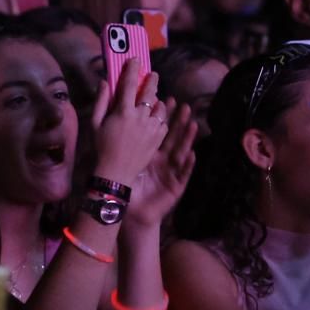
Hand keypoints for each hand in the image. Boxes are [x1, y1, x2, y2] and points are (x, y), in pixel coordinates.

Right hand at [90, 61, 170, 185]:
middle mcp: (140, 117)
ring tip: (153, 100)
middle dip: (151, 80)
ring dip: (157, 100)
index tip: (134, 59)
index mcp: (123, 112)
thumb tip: (104, 81)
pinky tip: (154, 118)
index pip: (129, 83)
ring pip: (160, 106)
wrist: (115, 173)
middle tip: (152, 74)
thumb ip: (100, 101)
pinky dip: (160, 117)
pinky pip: (163, 122)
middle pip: (149, 91)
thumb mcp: (94, 124)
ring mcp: (152, 128)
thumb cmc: (101, 148)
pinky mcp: (158, 138)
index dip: (132, 69)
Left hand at [126, 101, 196, 228]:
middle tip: (184, 106)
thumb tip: (117, 119)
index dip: (163, 116)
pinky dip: (188, 165)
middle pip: (173, 138)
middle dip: (179, 123)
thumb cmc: (126, 187)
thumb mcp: (124, 161)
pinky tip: (192, 154)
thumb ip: (123, 142)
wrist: (129, 211)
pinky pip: (183, 174)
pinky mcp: (176, 186)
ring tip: (193, 125)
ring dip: (187, 139)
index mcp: (150, 153)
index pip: (158, 131)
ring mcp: (171, 172)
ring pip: (181, 153)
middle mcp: (163, 160)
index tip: (165, 98)